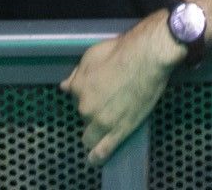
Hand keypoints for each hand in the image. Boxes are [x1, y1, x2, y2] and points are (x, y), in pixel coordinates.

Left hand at [61, 15, 181, 163]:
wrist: (146, 59)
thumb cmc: (121, 51)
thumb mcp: (92, 55)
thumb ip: (77, 73)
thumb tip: (65, 86)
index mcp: (77, 87)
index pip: (74, 96)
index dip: (85, 94)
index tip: (96, 92)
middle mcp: (85, 107)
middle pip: (83, 116)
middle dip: (91, 113)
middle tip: (107, 104)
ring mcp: (101, 122)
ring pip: (89, 137)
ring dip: (92, 136)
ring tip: (98, 137)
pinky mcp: (118, 131)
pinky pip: (103, 150)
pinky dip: (97, 157)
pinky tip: (94, 160)